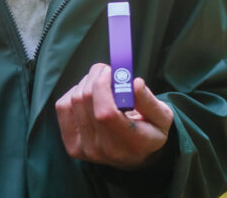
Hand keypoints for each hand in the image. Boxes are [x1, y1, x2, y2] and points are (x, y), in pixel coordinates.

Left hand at [54, 63, 173, 169]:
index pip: (105, 113)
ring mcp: (85, 150)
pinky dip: (74, 93)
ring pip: (74, 100)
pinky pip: (63, 107)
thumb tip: (133, 83)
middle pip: (86, 102)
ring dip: (87, 83)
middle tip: (108, 70)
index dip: (103, 86)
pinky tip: (90, 96)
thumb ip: (149, 100)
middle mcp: (104, 150)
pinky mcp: (72, 145)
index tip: (112, 71)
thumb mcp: (162, 117)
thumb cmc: (150, 131)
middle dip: (95, 77)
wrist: (136, 156)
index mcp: (131, 144)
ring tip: (102, 84)